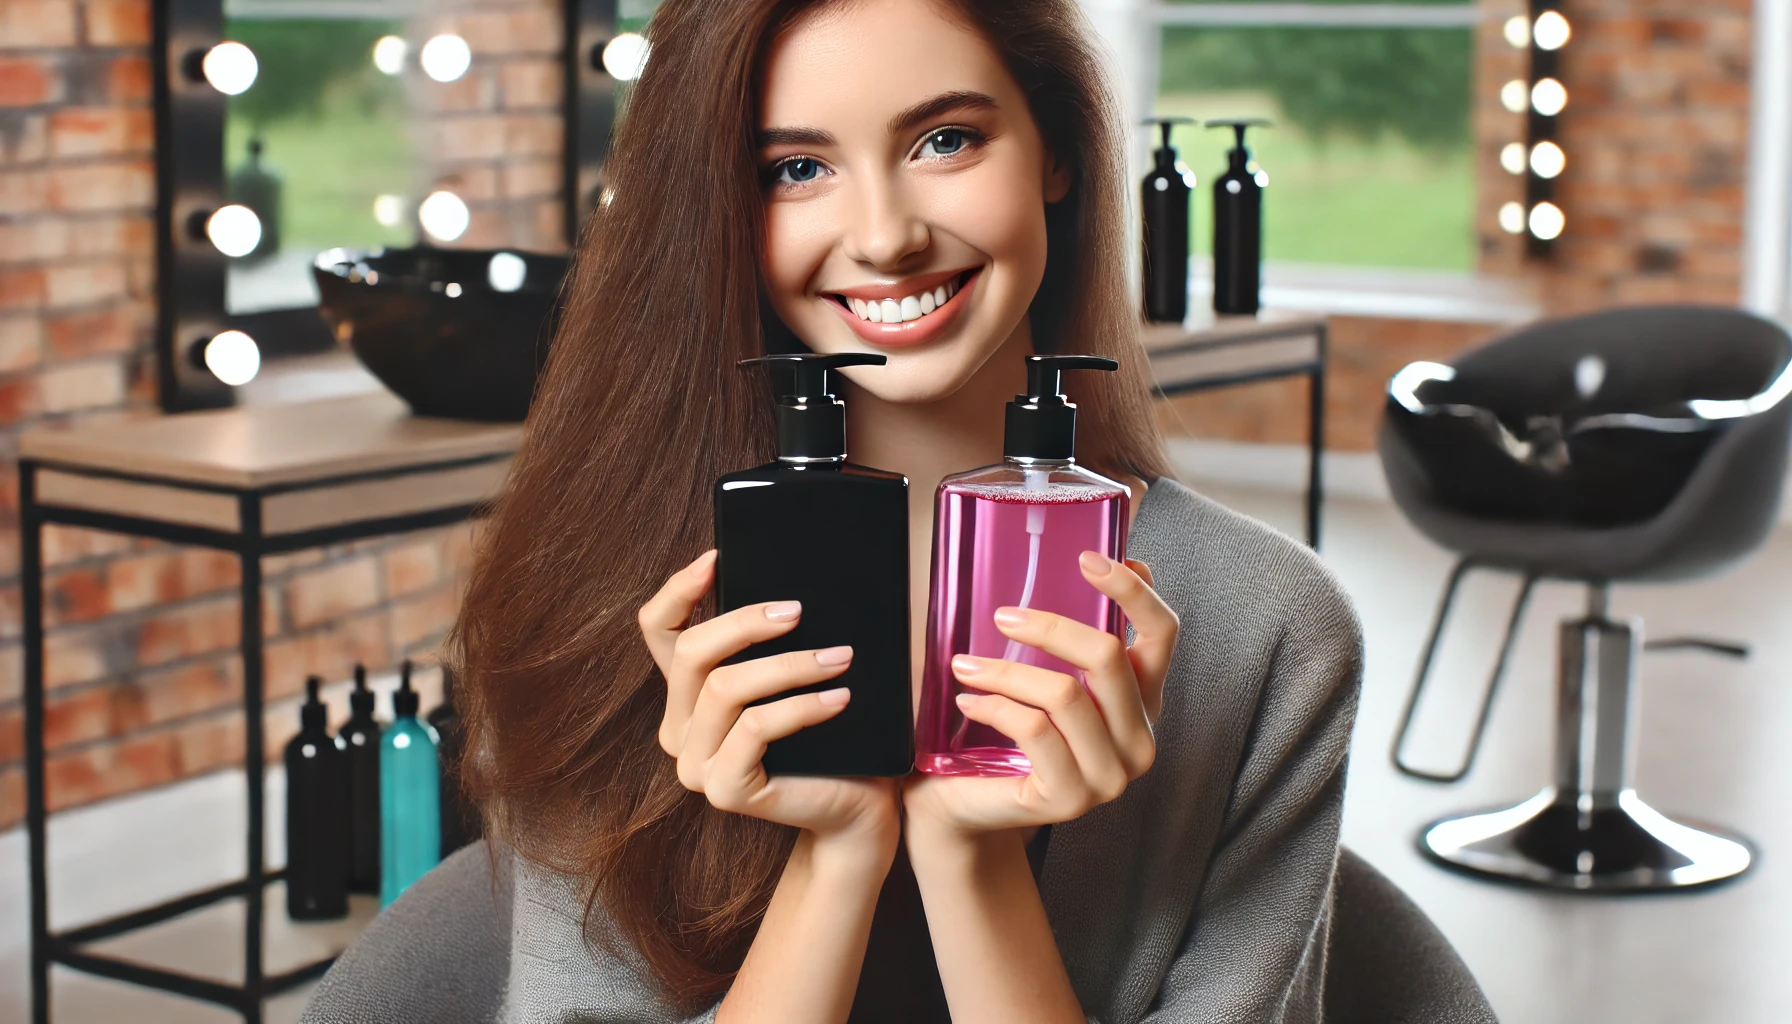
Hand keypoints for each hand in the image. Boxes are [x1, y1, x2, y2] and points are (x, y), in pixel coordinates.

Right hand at [638, 550, 899, 852]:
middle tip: (798, 610)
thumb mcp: (793, 673)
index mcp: (687, 693)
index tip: (717, 557)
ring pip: (725, 688)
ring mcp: (696, 764)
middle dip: (745, 623)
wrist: (857, 804)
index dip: (679, 590)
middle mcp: (679, 728)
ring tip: (839, 657)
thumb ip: (772, 638)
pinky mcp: (724, 790)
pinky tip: (839, 697)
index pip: (658, 629)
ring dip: (789, 665)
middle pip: (691, 653)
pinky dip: (801, 706)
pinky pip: (756, 728)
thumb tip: (782, 584)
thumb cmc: (831, 734)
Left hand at [904, 552, 1177, 838]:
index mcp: (1144, 701)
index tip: (1087, 558)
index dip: (1132, 591)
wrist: (966, 806)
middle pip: (1108, 657)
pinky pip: (1034, 730)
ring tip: (965, 665)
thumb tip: (1084, 559)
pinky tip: (970, 700)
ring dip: (1006, 671)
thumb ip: (1069, 635)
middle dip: (1050, 628)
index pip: (1163, 634)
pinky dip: (995, 705)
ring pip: (1065, 694)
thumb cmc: (1007, 733)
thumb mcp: (1046, 675)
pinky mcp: (1071, 798)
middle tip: (1002, 616)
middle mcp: (1140, 739)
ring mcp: (1111, 775)